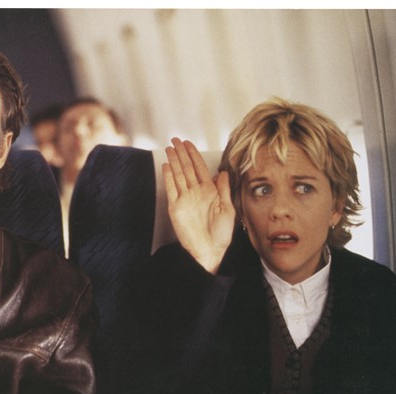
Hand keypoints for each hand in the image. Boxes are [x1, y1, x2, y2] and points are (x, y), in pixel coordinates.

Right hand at [163, 138, 235, 272]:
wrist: (209, 251)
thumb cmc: (221, 234)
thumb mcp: (228, 209)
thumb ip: (224, 189)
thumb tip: (222, 172)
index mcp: (209, 192)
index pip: (199, 168)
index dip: (193, 155)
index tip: (188, 144)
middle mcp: (196, 193)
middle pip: (187, 168)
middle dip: (181, 153)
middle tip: (176, 140)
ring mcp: (185, 199)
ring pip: (179, 175)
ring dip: (174, 161)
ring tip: (169, 148)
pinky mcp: (176, 207)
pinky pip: (172, 189)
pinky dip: (169, 177)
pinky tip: (167, 166)